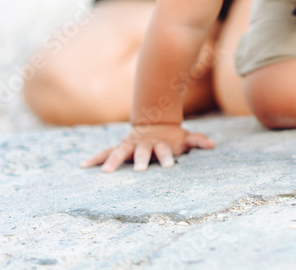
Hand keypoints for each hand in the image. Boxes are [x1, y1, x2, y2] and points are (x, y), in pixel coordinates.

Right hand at [80, 123, 213, 172]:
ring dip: (113, 160)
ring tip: (105, 171)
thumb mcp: (185, 137)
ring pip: (120, 151)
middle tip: (140, 170)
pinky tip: (83, 165)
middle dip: (141, 159)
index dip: (167, 157)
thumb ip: (197, 140)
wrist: (155, 122)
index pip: (165, 150)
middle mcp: (144, 144)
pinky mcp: (120, 147)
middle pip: (142, 151)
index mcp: (160, 144)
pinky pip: (106, 152)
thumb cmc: (172, 136)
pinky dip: (96, 158)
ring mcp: (130, 145)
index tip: (169, 166)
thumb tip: (212, 145)